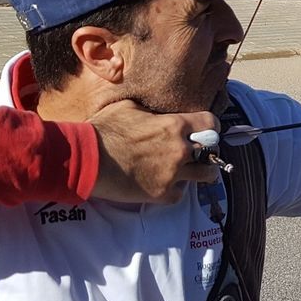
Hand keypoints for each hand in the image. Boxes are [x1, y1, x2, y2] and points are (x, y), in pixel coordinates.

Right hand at [89, 100, 221, 203]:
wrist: (87, 159)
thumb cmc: (104, 131)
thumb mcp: (129, 107)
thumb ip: (151, 110)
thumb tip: (157, 111)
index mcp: (174, 125)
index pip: (211, 123)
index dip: (211, 125)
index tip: (206, 128)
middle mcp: (179, 150)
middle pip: (213, 150)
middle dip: (208, 149)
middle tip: (199, 150)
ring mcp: (172, 174)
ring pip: (205, 174)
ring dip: (200, 171)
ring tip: (191, 169)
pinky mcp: (161, 194)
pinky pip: (181, 193)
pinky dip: (176, 189)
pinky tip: (166, 182)